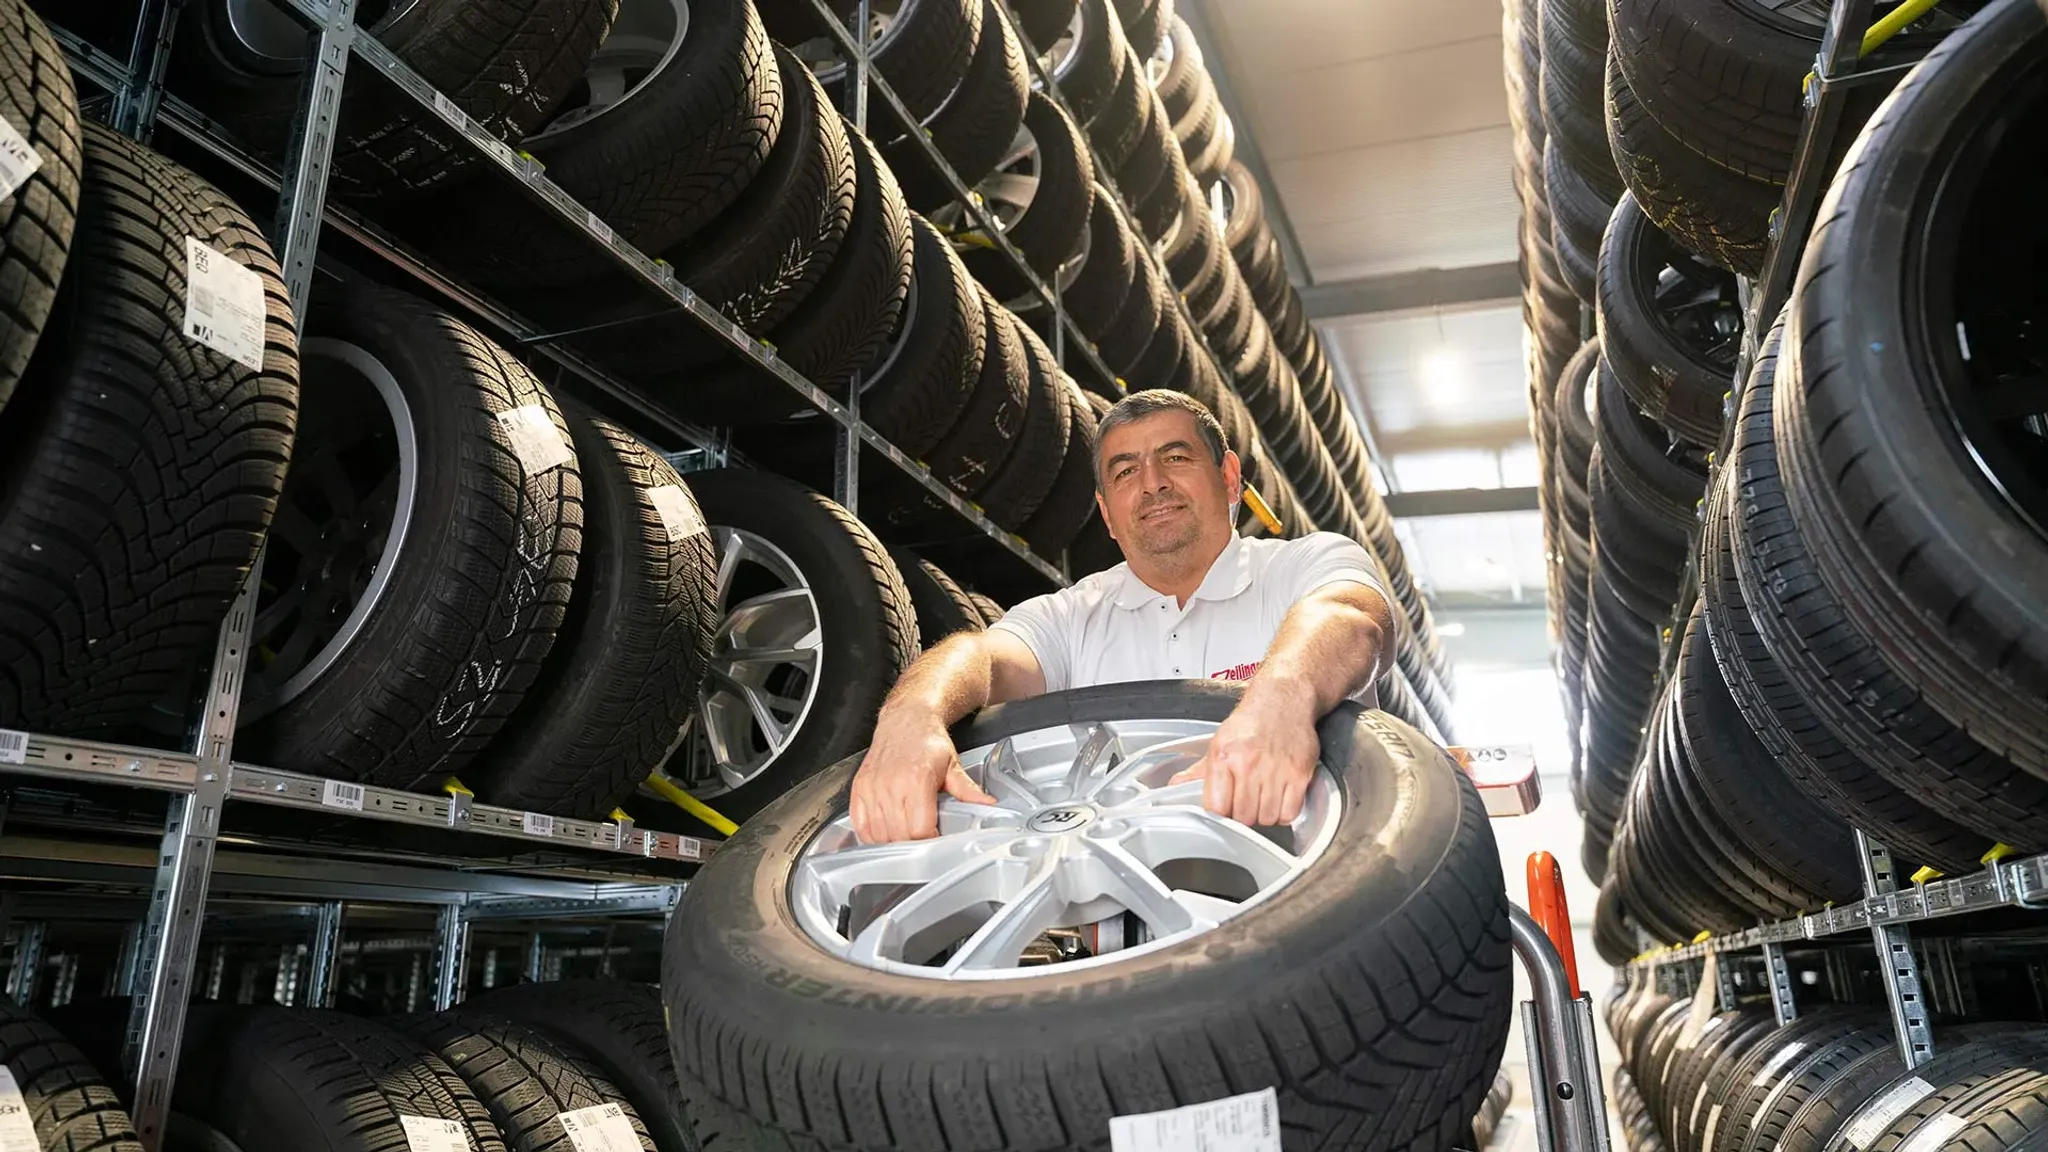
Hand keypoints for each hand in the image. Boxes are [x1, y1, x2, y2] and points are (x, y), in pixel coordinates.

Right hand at [849, 709, 994, 842]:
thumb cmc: (927, 741)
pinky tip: (885, 832)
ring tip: (906, 836)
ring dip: (893, 841)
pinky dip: (872, 835)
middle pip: (899, 836)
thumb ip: (968, 790)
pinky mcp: (859, 788)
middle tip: (924, 840)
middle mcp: (891, 784)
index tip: (937, 841)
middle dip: (913, 844)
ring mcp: (872, 787)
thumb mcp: (952, 765)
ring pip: (879, 834)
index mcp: (916, 779)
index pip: (919, 830)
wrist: (905, 719)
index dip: (930, 841)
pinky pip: (861, 825)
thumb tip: (988, 805)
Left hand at [1171, 686, 1319, 825]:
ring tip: (1263, 797)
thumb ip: (1200, 770)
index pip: (1216, 808)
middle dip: (1243, 815)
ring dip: (1264, 814)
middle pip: (1243, 817)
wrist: (1284, 699)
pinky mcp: (1298, 774)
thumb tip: (1177, 786)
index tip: (1225, 811)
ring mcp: (1275, 771)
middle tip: (1246, 801)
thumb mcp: (1219, 741)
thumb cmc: (1251, 721)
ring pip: (1266, 818)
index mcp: (1224, 756)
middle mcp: (1248, 764)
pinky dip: (1284, 812)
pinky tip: (1279, 798)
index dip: (1221, 814)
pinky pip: (1289, 813)